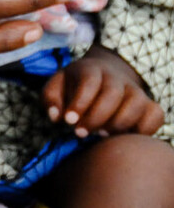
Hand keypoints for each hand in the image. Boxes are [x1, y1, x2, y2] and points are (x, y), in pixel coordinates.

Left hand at [43, 45, 163, 136]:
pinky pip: (155, 115)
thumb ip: (51, 99)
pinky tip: (124, 138)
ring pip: (136, 104)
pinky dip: (144, 129)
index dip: (79, 103)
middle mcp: (116, 78)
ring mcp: (135, 90)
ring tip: (101, 135)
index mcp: (90, 69)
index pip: (89, 82)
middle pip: (112, 94)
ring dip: (118, 123)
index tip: (69, 121)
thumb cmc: (74, 87)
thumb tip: (57, 117)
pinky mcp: (149, 104)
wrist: (103, 76)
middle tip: (80, 133)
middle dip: (96, 117)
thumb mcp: (56, 87)